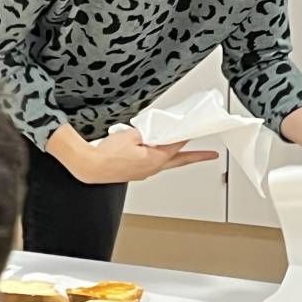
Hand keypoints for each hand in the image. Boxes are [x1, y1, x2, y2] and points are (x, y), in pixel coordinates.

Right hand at [54, 126, 218, 184]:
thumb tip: (159, 129)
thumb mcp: (131, 135)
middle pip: (180, 160)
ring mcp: (145, 172)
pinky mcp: (137, 172)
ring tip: (183, 149)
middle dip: (197, 157)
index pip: (177, 144)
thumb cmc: (107, 154)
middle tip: (211, 156)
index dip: (187, 135)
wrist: (91, 167)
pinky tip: (155, 150)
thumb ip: (148, 131)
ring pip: (167, 162)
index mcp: (155, 159)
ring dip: (176, 155)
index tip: (196, 129)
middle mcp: (153, 168)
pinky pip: (154, 162)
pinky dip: (160, 156)